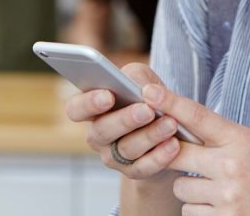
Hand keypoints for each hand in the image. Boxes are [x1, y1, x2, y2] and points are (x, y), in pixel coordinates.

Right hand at [65, 63, 181, 179]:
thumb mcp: (141, 78)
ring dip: (150, 135)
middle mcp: (97, 135)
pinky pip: (144, 168)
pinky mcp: (133, 171)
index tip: (108, 95)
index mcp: (91, 109)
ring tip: (171, 123)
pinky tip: (174, 144)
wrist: (165, 127)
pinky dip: (160, 156)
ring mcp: (113, 156)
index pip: (76, 109)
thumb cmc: (145, 95)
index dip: (88, 103)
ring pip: (127, 149)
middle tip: (147, 110)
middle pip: (102, 131)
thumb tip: (144, 89)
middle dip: (125, 120)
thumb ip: (137, 77)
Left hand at [143, 83, 249, 215]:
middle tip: (183, 158)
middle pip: (175, 154)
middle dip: (173, 157)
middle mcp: (231, 165)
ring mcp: (227, 196)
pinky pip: (191, 214)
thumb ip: (223, 139)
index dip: (170, 102)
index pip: (198, 116)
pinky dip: (202, 213)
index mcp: (240, 139)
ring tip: (221, 192)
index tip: (148, 90)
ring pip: (181, 190)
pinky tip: (224, 209)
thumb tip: (182, 131)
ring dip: (194, 193)